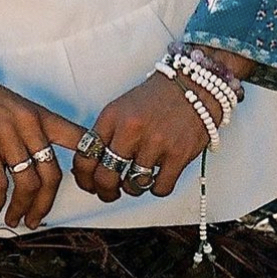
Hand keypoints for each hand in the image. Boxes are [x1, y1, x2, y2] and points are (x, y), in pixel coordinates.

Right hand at [0, 35, 83, 228]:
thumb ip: (27, 132)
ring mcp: (7, 134)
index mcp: (39, 115)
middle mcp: (28, 124)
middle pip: (52, 173)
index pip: (77, 138)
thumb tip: (33, 164)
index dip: (90, 162)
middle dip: (46, 203)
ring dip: (22, 208)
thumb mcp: (13, 107)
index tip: (89, 182)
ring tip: (14, 218)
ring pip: (28, 182)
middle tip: (36, 218)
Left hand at [72, 72, 217, 202]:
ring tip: (136, 179)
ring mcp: (155, 142)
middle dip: (105, 191)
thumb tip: (91, 166)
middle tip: (108, 192)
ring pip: (133, 185)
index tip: (88, 183)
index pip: (85, 155)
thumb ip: (107, 134)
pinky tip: (156, 178)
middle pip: (106, 176)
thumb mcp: (122, 107)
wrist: (193, 85)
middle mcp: (131, 129)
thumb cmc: (157, 97)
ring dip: (133, 188)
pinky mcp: (178, 154)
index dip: (83, 177)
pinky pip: (159, 188)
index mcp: (112, 116)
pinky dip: (156, 188)